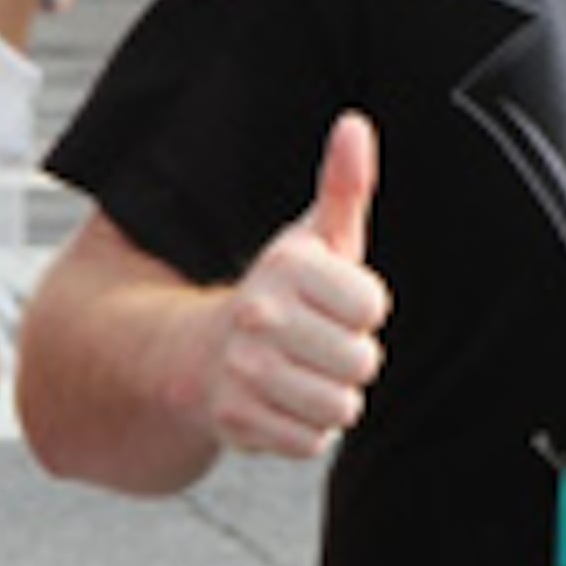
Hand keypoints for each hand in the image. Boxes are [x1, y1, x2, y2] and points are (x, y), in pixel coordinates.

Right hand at [206, 114, 388, 457]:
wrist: (192, 357)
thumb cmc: (279, 296)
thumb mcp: (312, 240)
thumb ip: (344, 187)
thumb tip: (356, 124)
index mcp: (285, 266)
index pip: (372, 306)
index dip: (361, 311)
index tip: (331, 304)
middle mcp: (259, 314)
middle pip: (363, 361)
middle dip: (349, 359)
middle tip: (314, 345)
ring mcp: (244, 370)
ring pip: (341, 406)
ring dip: (330, 398)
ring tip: (300, 375)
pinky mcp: (236, 420)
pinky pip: (313, 441)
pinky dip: (304, 430)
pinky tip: (280, 405)